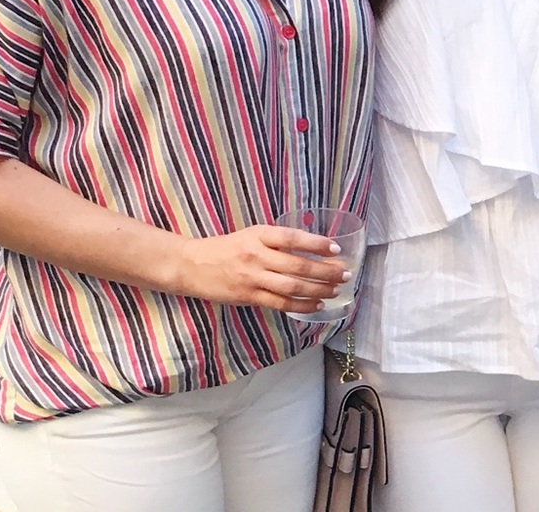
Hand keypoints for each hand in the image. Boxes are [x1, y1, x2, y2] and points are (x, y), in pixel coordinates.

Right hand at [175, 225, 348, 312]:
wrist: (193, 265)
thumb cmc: (227, 247)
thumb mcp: (252, 234)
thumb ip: (277, 240)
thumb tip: (312, 248)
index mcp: (259, 234)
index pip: (292, 238)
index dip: (315, 243)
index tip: (335, 248)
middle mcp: (257, 255)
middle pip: (297, 265)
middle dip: (325, 271)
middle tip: (345, 273)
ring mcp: (253, 278)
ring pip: (292, 286)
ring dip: (318, 289)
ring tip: (336, 290)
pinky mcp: (249, 297)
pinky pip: (280, 303)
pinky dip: (302, 305)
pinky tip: (317, 304)